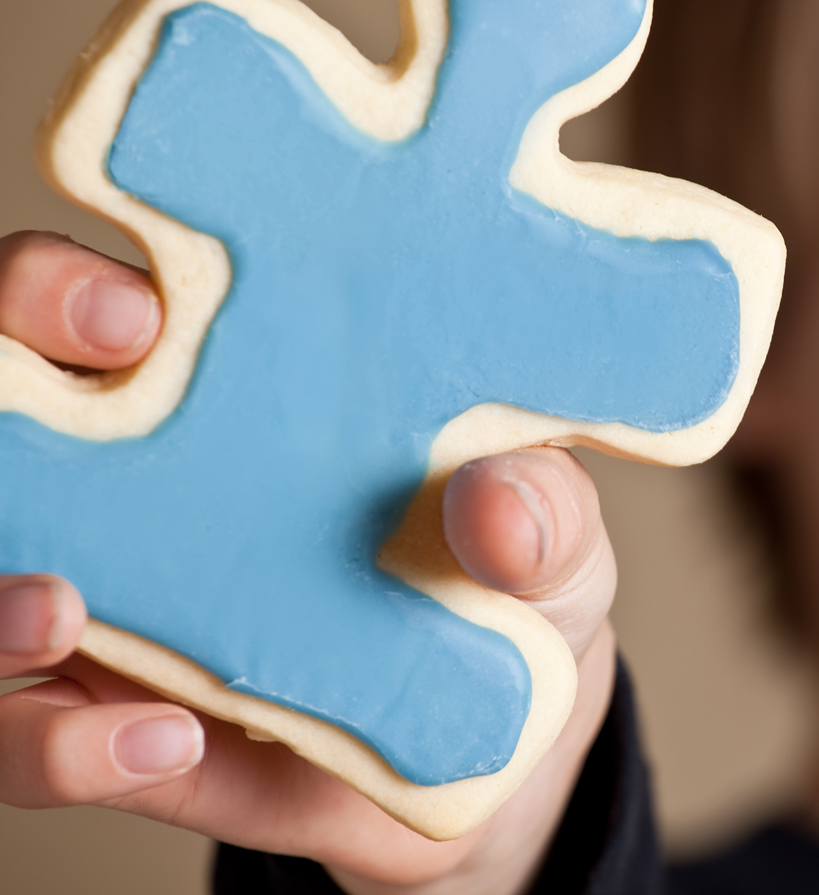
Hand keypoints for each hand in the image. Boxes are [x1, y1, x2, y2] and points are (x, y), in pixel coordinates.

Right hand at [0, 231, 619, 894]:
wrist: (500, 738)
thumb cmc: (512, 574)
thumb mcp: (552, 535)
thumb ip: (543, 508)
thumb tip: (498, 502)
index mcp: (236, 383)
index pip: (93, 297)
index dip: (63, 284)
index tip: (137, 307)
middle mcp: (146, 475)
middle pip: (1, 396)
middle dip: (3, 374)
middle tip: (82, 398)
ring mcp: (112, 598)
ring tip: (64, 610)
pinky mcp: (106, 725)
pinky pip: (24, 738)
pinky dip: (61, 745)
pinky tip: (166, 738)